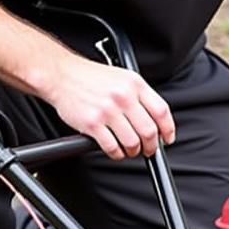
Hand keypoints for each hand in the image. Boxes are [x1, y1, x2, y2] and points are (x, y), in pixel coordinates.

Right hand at [45, 52, 175, 159]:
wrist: (61, 75)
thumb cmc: (90, 77)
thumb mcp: (122, 77)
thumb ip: (139, 96)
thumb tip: (154, 120)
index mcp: (134, 84)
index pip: (161, 111)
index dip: (167, 129)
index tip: (166, 138)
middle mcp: (123, 97)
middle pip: (149, 131)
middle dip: (151, 146)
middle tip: (148, 149)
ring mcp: (108, 111)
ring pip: (132, 142)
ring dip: (134, 151)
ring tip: (130, 150)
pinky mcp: (92, 123)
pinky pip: (112, 148)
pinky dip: (117, 154)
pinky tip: (115, 150)